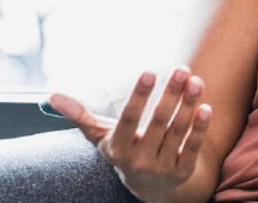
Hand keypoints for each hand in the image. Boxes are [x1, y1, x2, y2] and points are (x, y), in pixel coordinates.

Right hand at [49, 67, 212, 202]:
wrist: (148, 188)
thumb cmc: (124, 151)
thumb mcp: (102, 137)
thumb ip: (81, 117)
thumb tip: (52, 97)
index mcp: (118, 148)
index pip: (129, 120)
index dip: (139, 96)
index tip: (149, 72)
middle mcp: (139, 160)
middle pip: (158, 123)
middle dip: (170, 95)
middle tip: (181, 69)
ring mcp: (162, 168)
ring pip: (177, 132)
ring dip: (188, 105)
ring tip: (195, 81)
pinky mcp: (182, 172)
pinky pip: (192, 148)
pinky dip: (199, 128)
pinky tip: (205, 107)